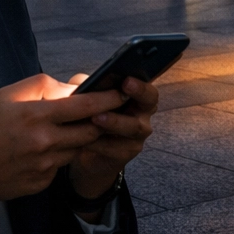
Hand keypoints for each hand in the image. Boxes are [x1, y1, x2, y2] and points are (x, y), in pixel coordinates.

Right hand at [0, 73, 123, 233]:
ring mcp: (44, 166)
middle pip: (91, 131)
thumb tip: (72, 88)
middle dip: (101, 121)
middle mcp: (44, 142)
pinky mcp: (41, 183)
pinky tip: (42, 151)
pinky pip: (60, 166)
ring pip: (78, 149)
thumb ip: (43, 86)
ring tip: (68, 130)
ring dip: (79, 139)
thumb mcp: (7, 95)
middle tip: (104, 112)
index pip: (86, 106)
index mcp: (36, 116)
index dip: (109, 99)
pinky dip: (59, 156)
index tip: (122, 92)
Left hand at [65, 75, 159, 202]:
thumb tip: (84, 81)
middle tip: (123, 87)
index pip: (148, 88)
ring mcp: (137, 136)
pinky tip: (85, 139)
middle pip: (149, 103)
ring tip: (96, 117)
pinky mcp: (125, 154)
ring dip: (115, 121)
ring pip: (133, 127)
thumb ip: (89, 86)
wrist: (85, 149)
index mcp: (138, 97)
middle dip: (138, 94)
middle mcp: (143, 115)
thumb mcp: (87, 96)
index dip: (141, 84)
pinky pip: (116, 148)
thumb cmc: (90, 114)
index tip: (127, 79)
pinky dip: (100, 143)